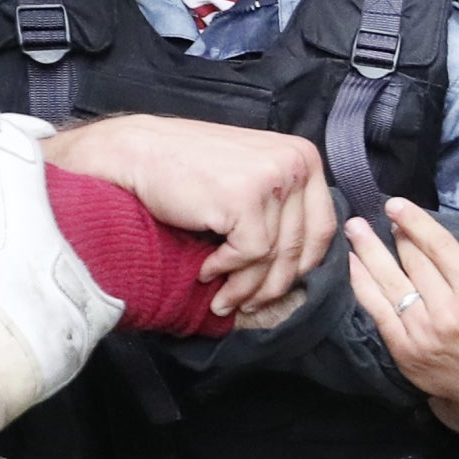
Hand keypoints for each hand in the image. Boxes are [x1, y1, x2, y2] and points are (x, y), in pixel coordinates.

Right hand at [41, 116, 333, 317]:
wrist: (137, 153)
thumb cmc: (189, 171)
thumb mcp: (250, 176)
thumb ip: (281, 206)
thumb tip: (299, 264)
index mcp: (304, 157)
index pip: (322, 226)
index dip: (301, 265)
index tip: (276, 286)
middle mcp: (297, 163)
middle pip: (301, 245)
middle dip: (274, 285)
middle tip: (249, 305)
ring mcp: (274, 177)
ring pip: (274, 256)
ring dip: (246, 287)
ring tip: (223, 300)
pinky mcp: (248, 197)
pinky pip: (250, 254)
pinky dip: (227, 271)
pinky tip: (205, 270)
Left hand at [344, 192, 458, 434]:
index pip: (438, 246)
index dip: (414, 222)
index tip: (395, 204)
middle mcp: (449, 311)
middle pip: (413, 262)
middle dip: (394, 234)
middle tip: (376, 213)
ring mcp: (424, 334)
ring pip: (391, 284)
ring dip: (369, 253)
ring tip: (354, 230)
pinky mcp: (406, 352)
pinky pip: (379, 312)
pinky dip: (364, 287)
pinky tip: (354, 266)